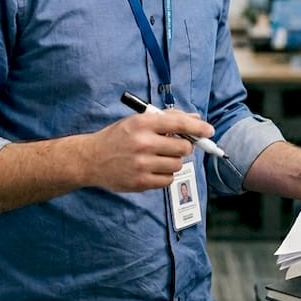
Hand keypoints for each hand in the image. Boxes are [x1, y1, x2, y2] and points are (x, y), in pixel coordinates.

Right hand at [78, 108, 213, 192]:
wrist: (91, 159)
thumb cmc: (116, 138)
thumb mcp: (137, 121)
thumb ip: (165, 119)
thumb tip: (195, 118)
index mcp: (142, 123)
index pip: (178, 123)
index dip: (198, 127)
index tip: (209, 131)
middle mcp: (143, 143)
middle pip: (183, 147)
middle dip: (183, 146)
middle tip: (174, 146)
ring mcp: (142, 165)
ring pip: (177, 165)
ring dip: (174, 162)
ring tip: (160, 158)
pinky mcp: (140, 182)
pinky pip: (168, 180)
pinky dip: (165, 175)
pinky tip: (153, 169)